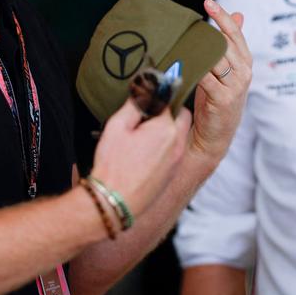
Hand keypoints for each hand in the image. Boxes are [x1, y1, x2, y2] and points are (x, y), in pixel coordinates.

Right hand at [89, 98, 190, 216]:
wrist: (114, 202)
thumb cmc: (113, 166)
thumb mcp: (117, 127)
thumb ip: (133, 105)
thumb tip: (142, 93)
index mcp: (166, 128)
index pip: (169, 101)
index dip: (156, 97)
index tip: (148, 96)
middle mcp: (178, 143)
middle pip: (182, 116)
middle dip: (169, 112)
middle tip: (148, 114)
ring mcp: (177, 160)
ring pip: (180, 134)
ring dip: (168, 129)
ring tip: (145, 133)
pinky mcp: (173, 173)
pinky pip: (176, 151)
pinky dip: (167, 146)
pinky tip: (147, 151)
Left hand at [190, 0, 251, 162]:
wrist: (214, 136)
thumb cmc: (216, 100)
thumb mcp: (226, 70)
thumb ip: (231, 44)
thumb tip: (238, 14)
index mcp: (245, 62)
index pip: (235, 33)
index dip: (222, 17)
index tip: (208, 2)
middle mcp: (244, 72)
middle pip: (225, 43)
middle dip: (205, 32)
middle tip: (185, 22)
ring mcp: (236, 86)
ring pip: (216, 58)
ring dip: (196, 49)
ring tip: (179, 40)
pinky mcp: (223, 99)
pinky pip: (207, 77)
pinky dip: (194, 68)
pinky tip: (180, 62)